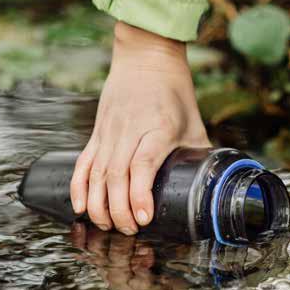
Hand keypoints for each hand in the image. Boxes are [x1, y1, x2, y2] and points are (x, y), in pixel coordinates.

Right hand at [70, 21, 209, 234]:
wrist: (146, 58)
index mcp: (157, 127)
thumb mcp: (194, 124)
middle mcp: (129, 130)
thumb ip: (198, 155)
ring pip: (97, 173)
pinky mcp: (96, 133)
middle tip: (128, 231)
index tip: (144, 218)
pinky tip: (80, 208)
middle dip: (118, 209)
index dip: (140, 194)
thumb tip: (210, 187)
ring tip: (107, 226)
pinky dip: (78, 187)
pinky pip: (83, 163)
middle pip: (116, 175)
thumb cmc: (175, 93)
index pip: (143, 165)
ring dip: (98, 204)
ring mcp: (109, 131)